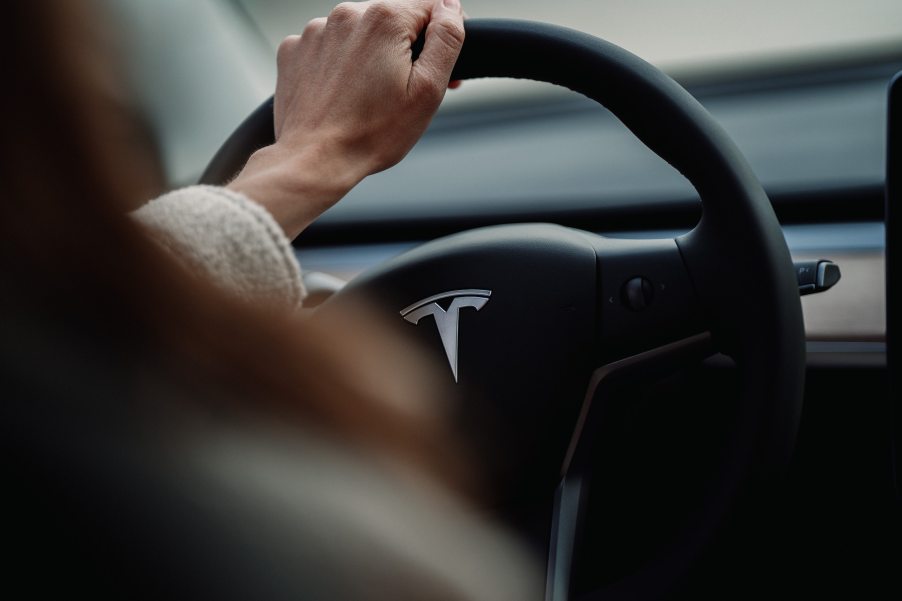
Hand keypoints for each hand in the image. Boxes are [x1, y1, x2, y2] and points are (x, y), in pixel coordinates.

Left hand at [228, 0, 465, 238]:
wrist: (315, 160)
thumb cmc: (371, 134)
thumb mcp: (428, 90)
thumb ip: (446, 39)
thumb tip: (451, 8)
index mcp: (385, 19)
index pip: (430, 8)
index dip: (439, 39)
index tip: (433, 71)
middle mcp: (347, 14)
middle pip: (392, 20)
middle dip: (403, 50)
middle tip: (402, 93)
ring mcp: (316, 30)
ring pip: (359, 33)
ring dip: (370, 56)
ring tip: (367, 98)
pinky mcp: (295, 49)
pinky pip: (328, 47)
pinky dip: (339, 65)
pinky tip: (342, 94)